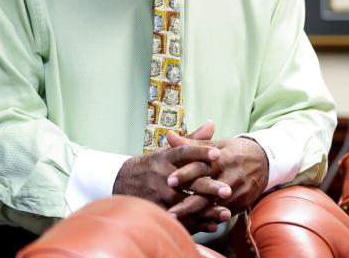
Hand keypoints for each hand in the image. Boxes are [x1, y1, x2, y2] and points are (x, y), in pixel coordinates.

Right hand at [112, 121, 231, 232]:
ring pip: (185, 203)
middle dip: (208, 187)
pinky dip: (196, 224)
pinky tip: (212, 225)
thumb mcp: (166, 151)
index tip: (218, 153)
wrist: (120, 181)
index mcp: (164, 158)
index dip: (200, 152)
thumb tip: (212, 124)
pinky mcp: (157, 210)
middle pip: (187, 181)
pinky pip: (179, 219)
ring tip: (226, 213)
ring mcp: (158, 195)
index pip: (183, 153)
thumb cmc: (151, 166)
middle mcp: (160, 175)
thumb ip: (191, 141)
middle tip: (228, 190)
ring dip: (206, 210)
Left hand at [166, 134, 267, 221]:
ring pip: (214, 207)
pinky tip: (193, 225)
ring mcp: (237, 193)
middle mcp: (230, 177)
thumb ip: (191, 143)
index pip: (201, 167)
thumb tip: (169, 136)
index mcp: (221, 160)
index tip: (169, 181)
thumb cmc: (232, 151)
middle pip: (206, 193)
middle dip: (188, 203)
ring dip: (196, 215)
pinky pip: (223, 214)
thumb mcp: (214, 144)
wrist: (264, 161)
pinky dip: (208, 220)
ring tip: (177, 221)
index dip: (185, 174)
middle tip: (170, 212)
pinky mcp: (241, 204)